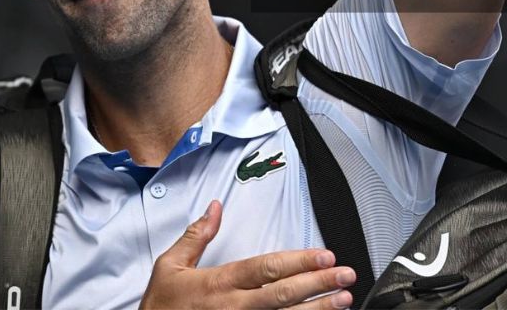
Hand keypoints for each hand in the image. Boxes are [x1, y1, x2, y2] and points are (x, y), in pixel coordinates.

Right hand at [139, 200, 356, 309]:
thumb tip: (216, 206)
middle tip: (346, 276)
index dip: (298, 262)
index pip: (266, 269)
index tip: (324, 256)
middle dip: (318, 284)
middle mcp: (234, 308)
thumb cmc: (160, 307)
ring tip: (344, 300)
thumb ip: (197, 236)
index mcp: (219, 284)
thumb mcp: (170, 266)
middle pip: (284, 294)